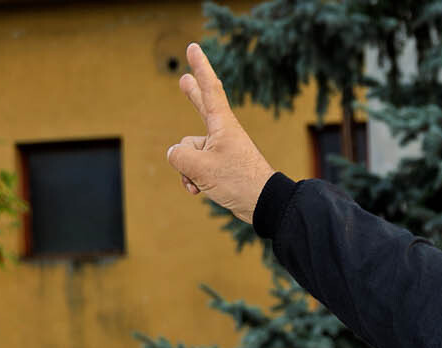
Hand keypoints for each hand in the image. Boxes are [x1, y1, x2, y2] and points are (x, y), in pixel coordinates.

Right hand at [165, 43, 276, 222]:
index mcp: (222, 124)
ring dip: (189, 170)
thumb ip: (178, 156)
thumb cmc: (237, 181)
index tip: (193, 48)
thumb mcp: (199, 168)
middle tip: (184, 80)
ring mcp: (223, 149)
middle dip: (192, 96)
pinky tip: (198, 191)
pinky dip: (195, 178)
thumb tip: (175, 154)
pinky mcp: (224, 166)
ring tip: (199, 183)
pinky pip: (199, 167)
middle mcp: (223, 133)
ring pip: (191, 152)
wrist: (265, 205)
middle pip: (202, 109)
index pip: (209, 88)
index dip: (200, 67)